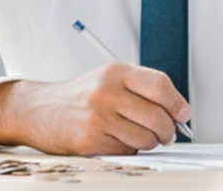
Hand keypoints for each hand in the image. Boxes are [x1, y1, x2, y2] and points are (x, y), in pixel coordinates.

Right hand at [0, 63, 190, 154]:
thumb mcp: (108, 80)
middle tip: (165, 133)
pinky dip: (127, 149)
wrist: (39, 110)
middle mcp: (106, 91)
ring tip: (135, 135)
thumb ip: (141, 90)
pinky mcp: (90, 140)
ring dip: (147, 143)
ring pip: (146, 139)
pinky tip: (113, 139)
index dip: (178, 103)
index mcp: (114, 72)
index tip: (183, 114)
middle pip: (158, 117)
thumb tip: (178, 112)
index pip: (160, 85)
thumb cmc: (79, 97)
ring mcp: (98, 116)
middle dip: (167, 131)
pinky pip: (127, 151)